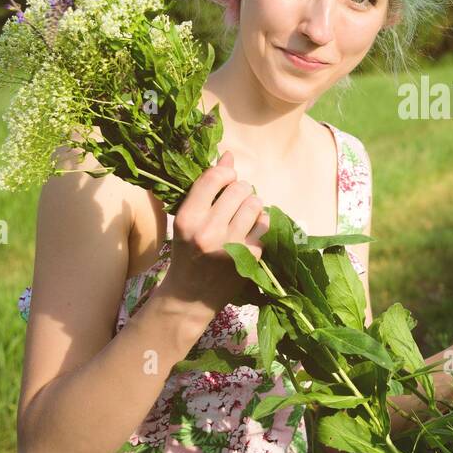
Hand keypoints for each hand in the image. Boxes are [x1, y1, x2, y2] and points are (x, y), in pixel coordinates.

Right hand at [159, 150, 270, 321]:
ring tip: (243, 215)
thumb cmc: (187, 252)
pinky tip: (250, 231)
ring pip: (255, 203)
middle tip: (236, 201)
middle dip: (241, 190)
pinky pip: (265, 223)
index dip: (225, 173)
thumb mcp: (188, 220)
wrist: (190, 297)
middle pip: (239, 188)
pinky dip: (261, 223)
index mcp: (187, 219)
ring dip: (253, 205)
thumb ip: (206, 189)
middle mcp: (208, 231)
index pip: (213, 178)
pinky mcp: (250, 256)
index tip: (226, 180)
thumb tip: (229, 155)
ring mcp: (231, 245)